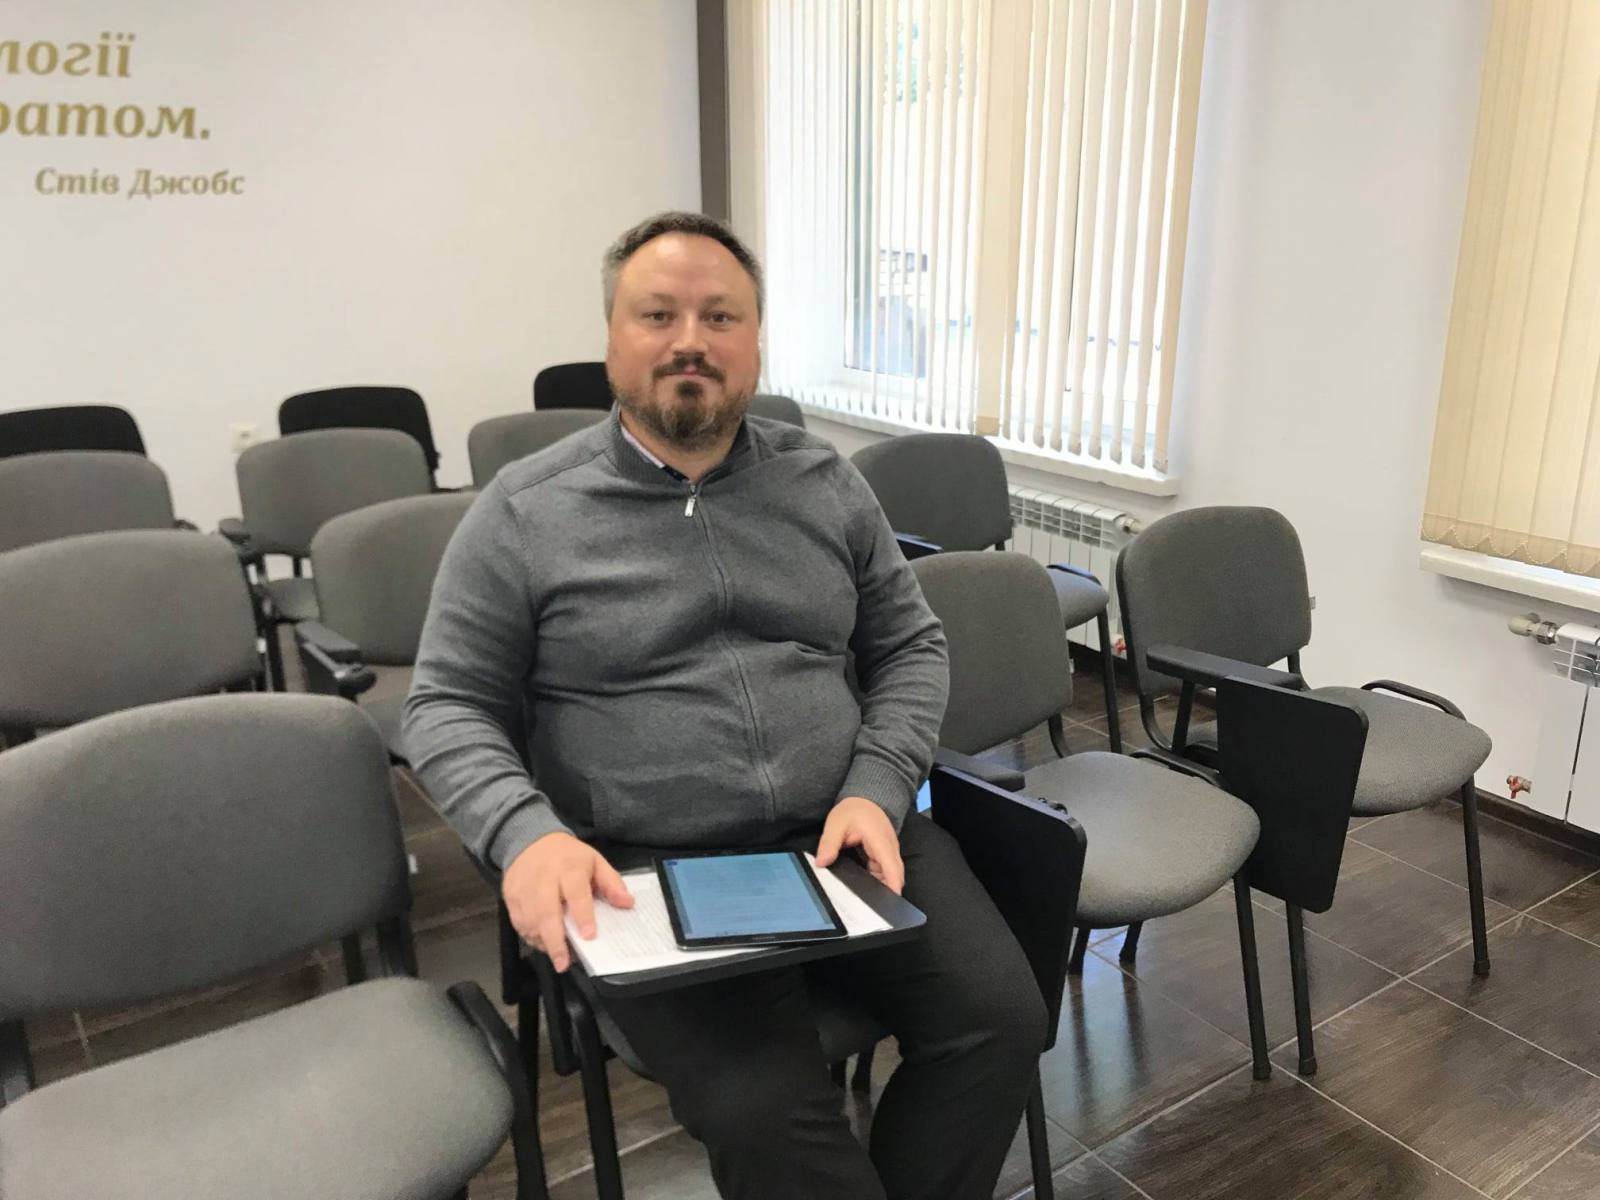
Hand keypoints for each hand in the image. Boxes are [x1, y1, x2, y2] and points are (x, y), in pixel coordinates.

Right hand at [502, 831, 633, 971]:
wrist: (529, 839)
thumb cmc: (567, 856)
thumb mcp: (595, 861)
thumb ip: (611, 883)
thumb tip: (627, 904)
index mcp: (569, 867)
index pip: (576, 893)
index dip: (582, 915)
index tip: (589, 936)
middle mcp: (543, 878)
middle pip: (547, 912)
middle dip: (555, 941)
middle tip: (564, 963)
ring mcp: (523, 888)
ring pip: (530, 921)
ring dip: (544, 942)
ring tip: (558, 956)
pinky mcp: (510, 897)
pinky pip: (519, 923)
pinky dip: (531, 937)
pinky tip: (544, 942)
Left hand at [815, 796, 903, 894]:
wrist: (865, 799)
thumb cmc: (854, 809)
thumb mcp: (836, 823)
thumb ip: (829, 843)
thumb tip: (822, 862)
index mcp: (880, 840)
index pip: (891, 866)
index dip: (892, 885)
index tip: (890, 901)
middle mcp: (889, 847)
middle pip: (894, 875)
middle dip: (888, 892)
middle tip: (872, 908)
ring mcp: (889, 852)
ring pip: (890, 875)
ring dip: (882, 886)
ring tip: (866, 901)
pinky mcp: (884, 855)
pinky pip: (885, 871)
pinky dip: (878, 880)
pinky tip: (865, 888)